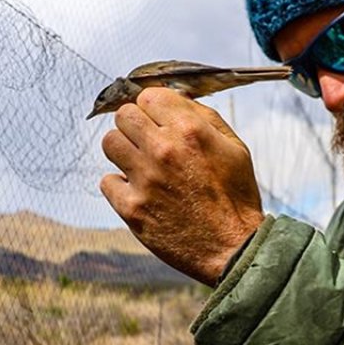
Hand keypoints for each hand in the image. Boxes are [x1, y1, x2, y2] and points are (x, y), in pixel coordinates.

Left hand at [100, 87, 263, 285]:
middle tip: (147, 142)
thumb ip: (204, 117)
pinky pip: (107, 181)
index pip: (148, 96)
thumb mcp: (234, 148)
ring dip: (123, 151)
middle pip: (123, 115)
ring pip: (109, 143)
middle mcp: (164, 149)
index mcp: (190, 130)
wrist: (233, 249)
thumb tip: (176, 99)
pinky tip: (140, 193)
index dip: (154, 108)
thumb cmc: (236, 197)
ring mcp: (145, 179)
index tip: (159, 120)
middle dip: (135, 125)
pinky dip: (120, 186)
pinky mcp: (132, 208)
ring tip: (141, 166)